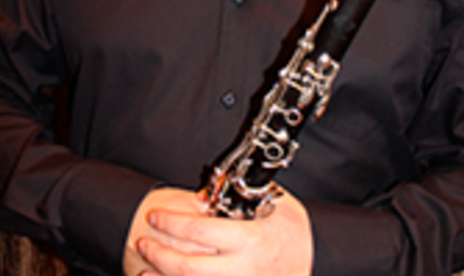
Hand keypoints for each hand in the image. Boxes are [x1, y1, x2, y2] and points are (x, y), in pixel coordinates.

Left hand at [132, 185, 313, 275]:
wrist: (319, 260)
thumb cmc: (296, 231)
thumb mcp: (275, 205)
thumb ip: (241, 199)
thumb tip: (207, 195)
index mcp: (249, 239)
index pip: (199, 232)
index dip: (171, 223)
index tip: (156, 215)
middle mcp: (241, 268)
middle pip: (187, 267)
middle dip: (159, 254)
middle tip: (144, 241)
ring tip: (145, 267)